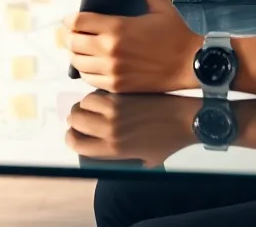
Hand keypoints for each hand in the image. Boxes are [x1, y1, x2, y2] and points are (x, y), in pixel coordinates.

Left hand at [64, 0, 201, 93]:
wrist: (191, 65)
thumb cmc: (177, 35)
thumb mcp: (162, 7)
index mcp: (118, 27)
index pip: (78, 21)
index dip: (70, 20)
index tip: (71, 19)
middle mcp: (110, 49)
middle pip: (72, 42)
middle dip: (70, 36)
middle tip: (73, 34)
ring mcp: (112, 70)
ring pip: (78, 62)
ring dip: (76, 54)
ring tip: (80, 49)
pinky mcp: (117, 86)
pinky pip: (89, 78)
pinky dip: (86, 71)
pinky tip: (91, 64)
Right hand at [65, 91, 200, 165]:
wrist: (184, 120)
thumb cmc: (166, 143)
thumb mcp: (143, 162)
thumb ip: (121, 162)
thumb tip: (101, 157)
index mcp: (113, 149)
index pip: (75, 142)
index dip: (71, 137)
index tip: (76, 133)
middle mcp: (110, 130)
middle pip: (74, 121)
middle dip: (74, 120)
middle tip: (82, 118)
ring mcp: (114, 111)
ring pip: (81, 104)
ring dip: (83, 106)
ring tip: (92, 108)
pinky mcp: (120, 96)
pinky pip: (96, 94)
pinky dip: (94, 96)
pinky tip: (102, 99)